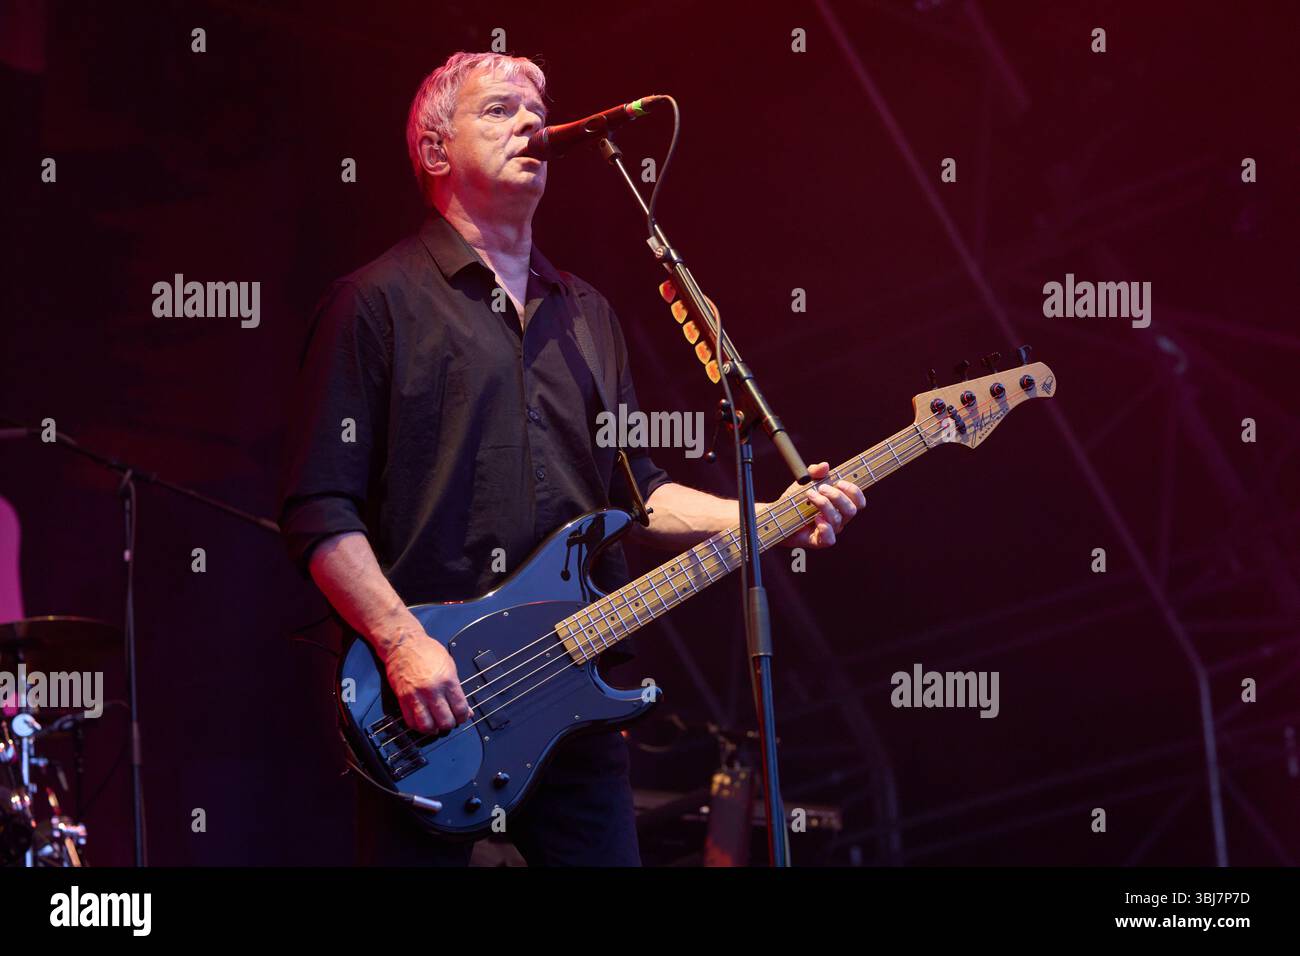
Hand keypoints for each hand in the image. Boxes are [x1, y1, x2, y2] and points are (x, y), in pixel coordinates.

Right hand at [380, 618, 472, 734]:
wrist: (403, 644)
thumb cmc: (427, 651)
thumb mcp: (450, 666)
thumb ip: (457, 689)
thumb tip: (465, 708)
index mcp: (448, 681)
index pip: (460, 709)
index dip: (463, 717)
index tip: (462, 717)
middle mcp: (432, 690)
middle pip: (445, 721)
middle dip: (449, 724)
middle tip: (449, 721)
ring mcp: (416, 696)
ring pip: (427, 725)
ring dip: (433, 729)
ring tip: (436, 725)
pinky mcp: (403, 699)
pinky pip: (410, 721)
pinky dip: (418, 726)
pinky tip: (423, 722)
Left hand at [770, 461, 864, 548]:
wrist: (778, 516)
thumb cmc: (796, 500)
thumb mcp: (805, 482)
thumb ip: (815, 473)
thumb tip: (824, 466)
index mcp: (840, 505)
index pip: (858, 501)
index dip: (854, 491)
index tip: (839, 482)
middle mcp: (839, 519)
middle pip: (851, 510)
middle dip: (837, 496)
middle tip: (821, 488)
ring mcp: (830, 530)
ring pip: (837, 520)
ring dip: (824, 504)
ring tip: (810, 496)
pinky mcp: (818, 541)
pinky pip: (829, 539)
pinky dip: (825, 528)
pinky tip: (816, 518)